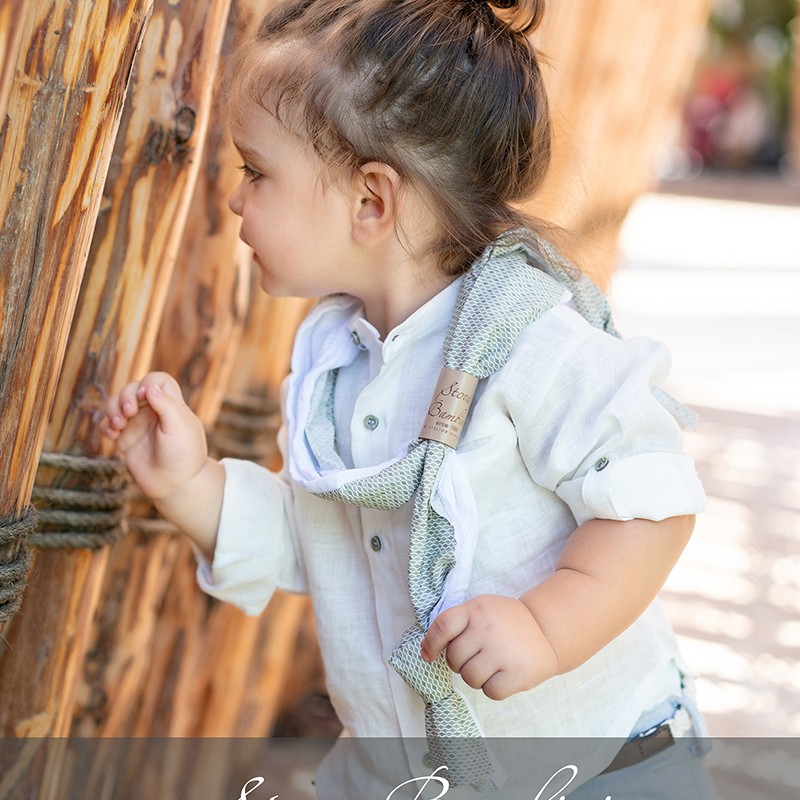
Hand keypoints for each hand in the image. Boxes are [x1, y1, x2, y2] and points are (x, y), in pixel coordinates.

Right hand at [99, 372, 207, 500]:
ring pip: (116, 404)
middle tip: (128, 413)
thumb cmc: (184, 455)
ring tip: (118, 426)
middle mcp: (153, 412)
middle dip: (125, 396)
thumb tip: (149, 386)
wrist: (175, 485)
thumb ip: (166, 405)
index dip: (148, 382)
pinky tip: (111, 435)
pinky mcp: (125, 439)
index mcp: (171, 405)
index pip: (157, 380)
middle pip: (132, 388)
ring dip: (112, 409)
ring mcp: (137, 425)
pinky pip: (108, 424)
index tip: (145, 397)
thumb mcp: (180, 428)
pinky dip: (105, 425)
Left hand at [420, 595, 557, 700]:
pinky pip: (489, 692)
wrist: (546, 629)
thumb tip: (425, 652)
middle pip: (454, 658)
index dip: (431, 644)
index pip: (443, 626)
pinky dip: (493, 688)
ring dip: (476, 677)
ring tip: (492, 664)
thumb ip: (453, 625)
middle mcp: (488, 628)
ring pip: (469, 677)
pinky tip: (503, 674)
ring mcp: (503, 651)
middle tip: (478, 655)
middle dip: (461, 662)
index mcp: (476, 609)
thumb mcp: (480, 611)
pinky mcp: (518, 673)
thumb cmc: (505, 623)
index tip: (429, 655)